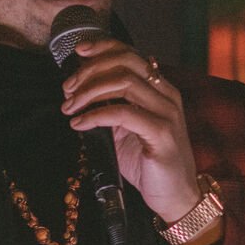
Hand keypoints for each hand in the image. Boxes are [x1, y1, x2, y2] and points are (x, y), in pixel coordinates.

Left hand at [60, 36, 202, 225]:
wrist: (176, 196)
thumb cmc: (150, 164)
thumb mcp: (126, 130)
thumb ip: (112, 106)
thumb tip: (80, 90)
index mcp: (160, 89)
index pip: (131, 54)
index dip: (104, 47)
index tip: (79, 52)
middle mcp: (167, 95)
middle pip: (125, 63)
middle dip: (90, 70)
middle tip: (68, 89)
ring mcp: (167, 113)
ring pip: (124, 83)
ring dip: (89, 92)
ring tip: (70, 108)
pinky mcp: (162, 134)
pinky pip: (123, 113)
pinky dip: (96, 115)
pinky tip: (80, 124)